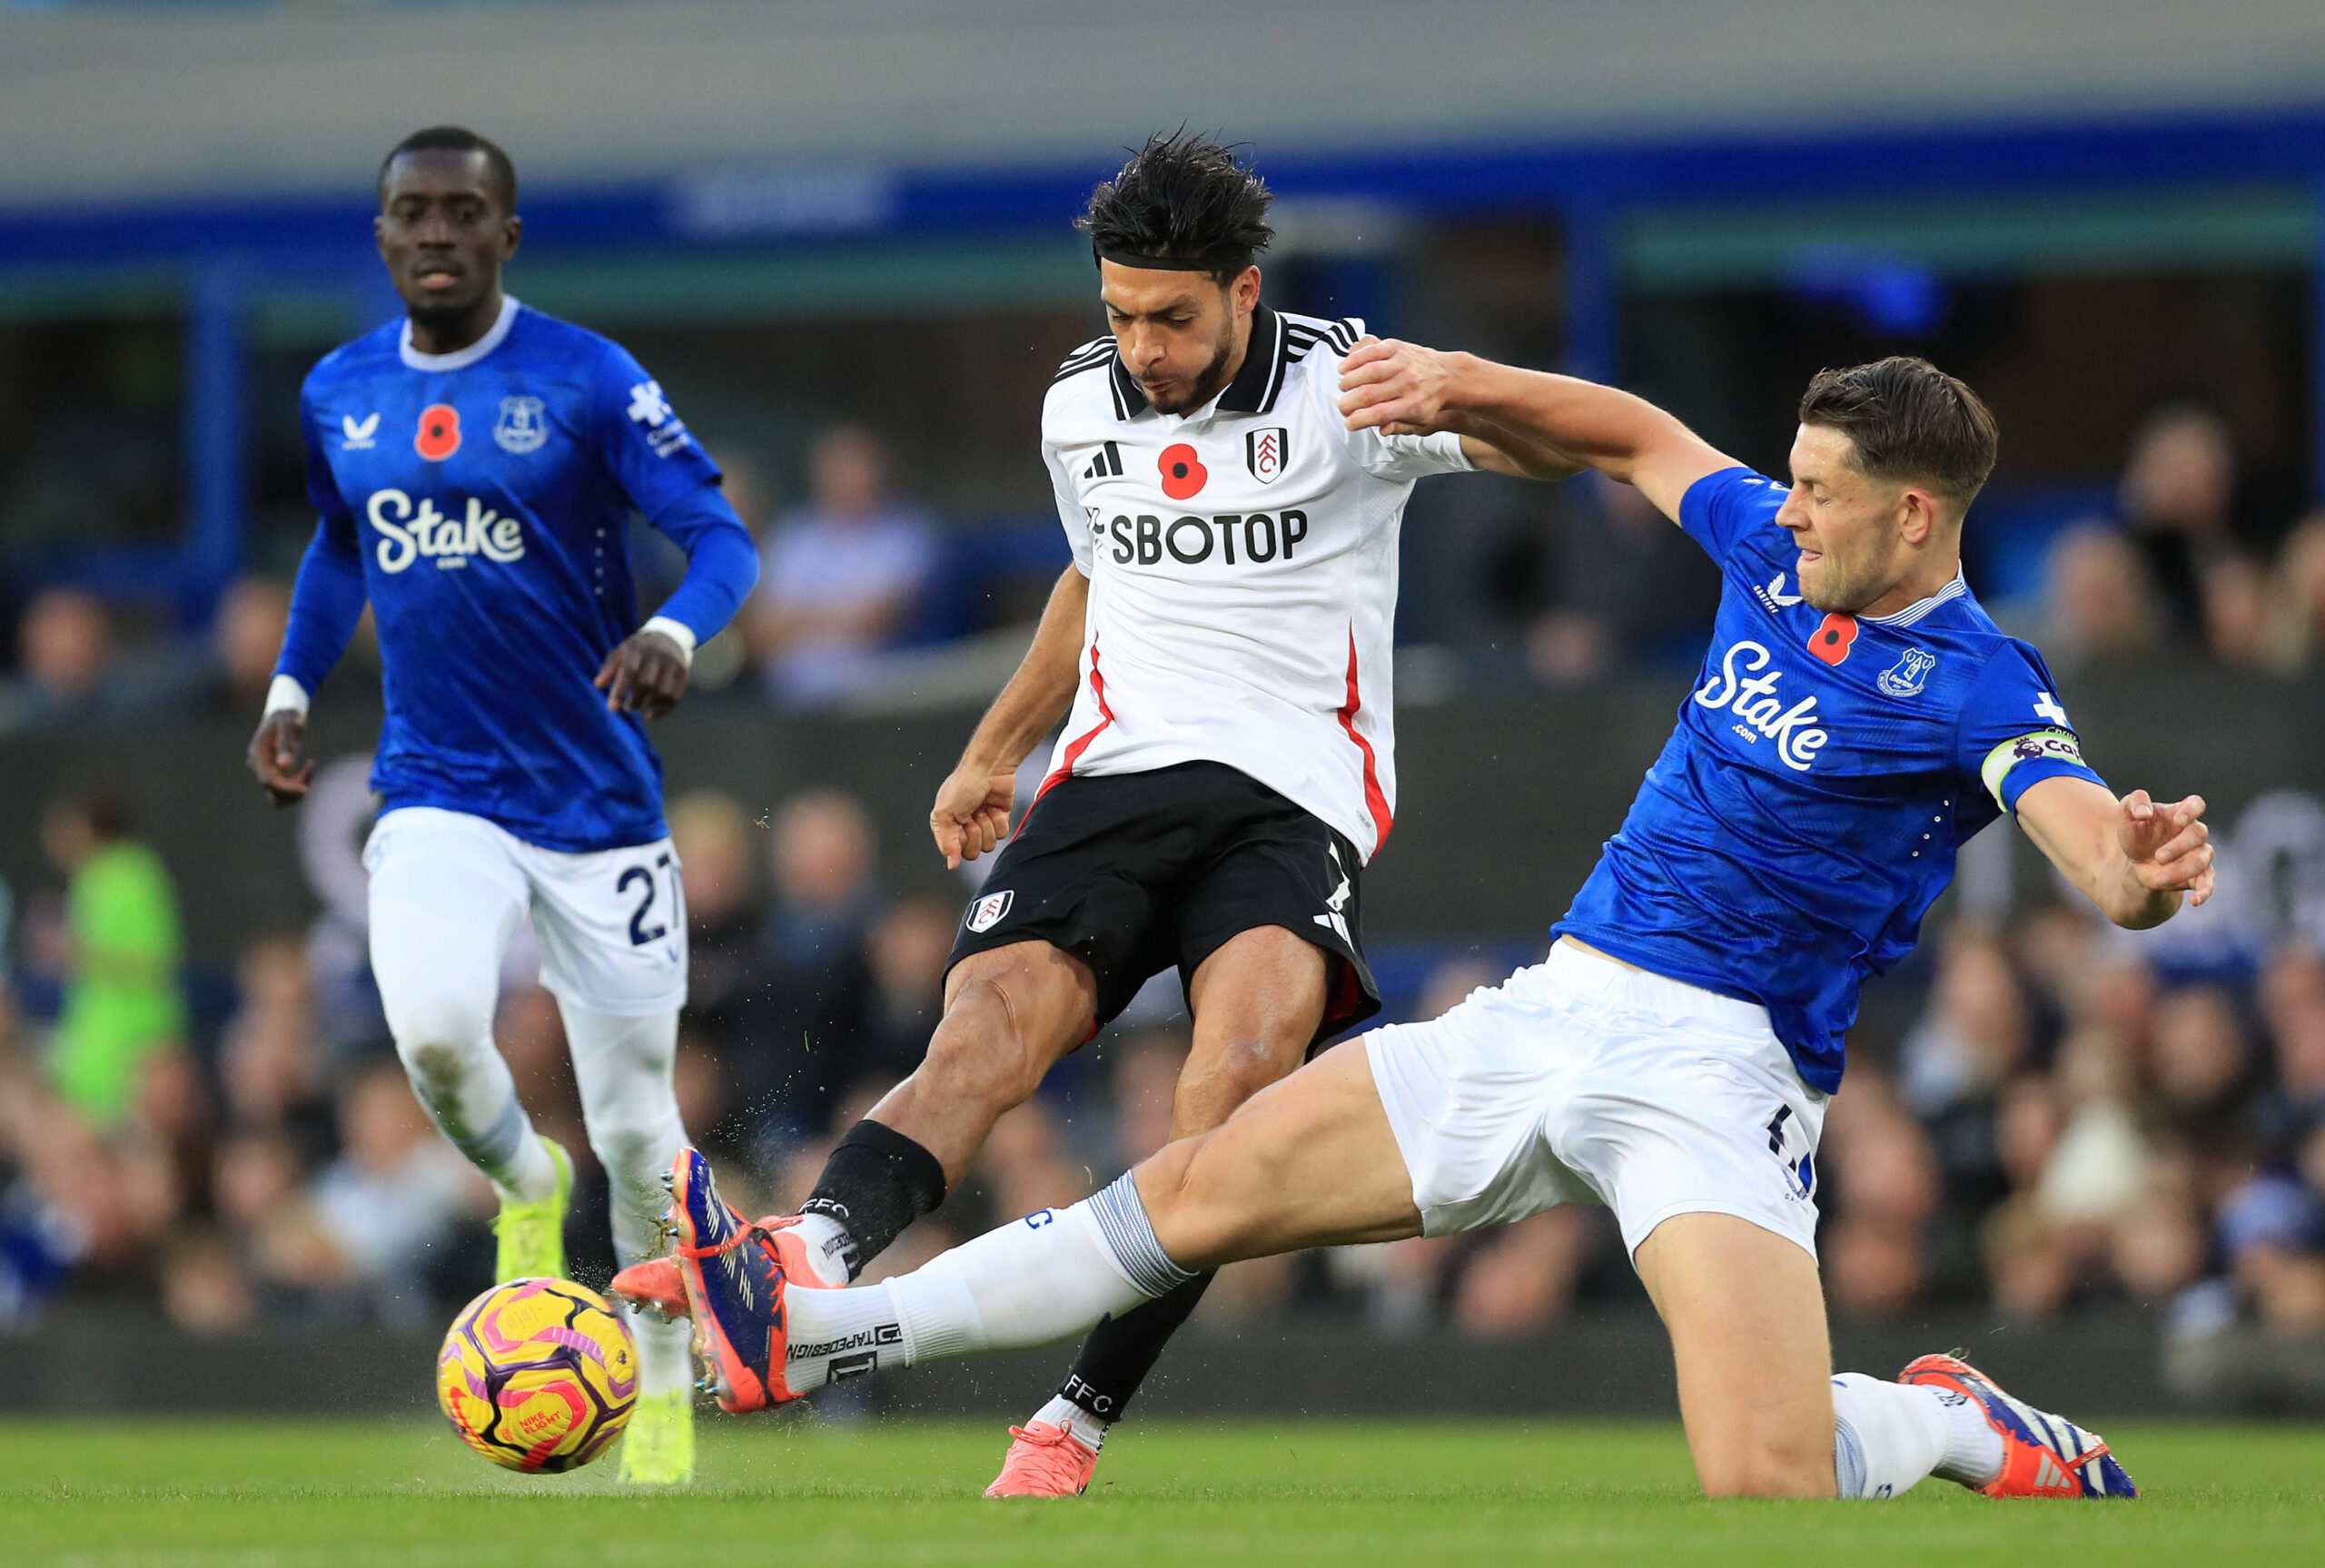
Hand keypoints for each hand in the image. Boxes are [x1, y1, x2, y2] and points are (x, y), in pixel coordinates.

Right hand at [247, 709, 313, 806]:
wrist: (286, 713)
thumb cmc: (288, 717)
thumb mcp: (288, 726)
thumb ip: (286, 745)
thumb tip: (285, 766)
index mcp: (259, 754)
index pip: (267, 781)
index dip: (286, 789)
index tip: (306, 789)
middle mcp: (260, 765)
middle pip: (272, 791)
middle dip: (293, 791)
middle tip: (310, 777)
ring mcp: (267, 770)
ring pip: (277, 795)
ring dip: (295, 791)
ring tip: (310, 771)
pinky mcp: (277, 772)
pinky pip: (285, 789)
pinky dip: (298, 785)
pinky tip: (309, 768)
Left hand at [594, 629, 688, 717]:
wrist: (668, 636)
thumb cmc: (638, 649)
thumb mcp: (621, 652)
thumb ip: (609, 668)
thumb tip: (598, 685)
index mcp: (638, 649)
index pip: (629, 671)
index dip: (620, 691)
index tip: (612, 708)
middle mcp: (658, 656)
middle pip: (647, 684)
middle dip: (635, 701)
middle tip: (627, 707)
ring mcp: (673, 665)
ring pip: (663, 692)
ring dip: (648, 705)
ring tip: (638, 707)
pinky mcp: (683, 675)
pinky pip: (675, 697)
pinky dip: (662, 710)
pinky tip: (650, 714)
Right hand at [930, 761, 1016, 869]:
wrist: (989, 769)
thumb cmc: (963, 785)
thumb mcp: (945, 813)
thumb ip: (947, 842)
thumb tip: (951, 864)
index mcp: (948, 826)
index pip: (955, 852)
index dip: (960, 841)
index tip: (961, 825)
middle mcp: (965, 827)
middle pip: (973, 852)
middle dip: (975, 834)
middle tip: (973, 816)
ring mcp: (983, 824)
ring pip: (989, 845)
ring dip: (987, 825)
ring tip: (984, 809)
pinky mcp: (999, 820)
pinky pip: (1003, 834)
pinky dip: (999, 820)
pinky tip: (994, 807)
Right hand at [1339, 337, 1465, 435]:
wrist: (1449, 375)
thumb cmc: (1430, 399)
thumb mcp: (1419, 421)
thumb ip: (1399, 427)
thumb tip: (1381, 429)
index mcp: (1411, 404)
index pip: (1379, 414)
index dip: (1358, 420)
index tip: (1349, 423)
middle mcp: (1407, 383)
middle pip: (1369, 394)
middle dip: (1348, 402)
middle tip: (1343, 407)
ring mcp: (1401, 363)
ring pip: (1368, 371)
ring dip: (1349, 380)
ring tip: (1343, 386)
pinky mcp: (1397, 347)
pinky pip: (1371, 350)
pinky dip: (1354, 358)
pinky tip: (1346, 366)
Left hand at [2118, 790, 2214, 907]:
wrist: (2133, 860)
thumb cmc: (2135, 831)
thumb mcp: (2126, 813)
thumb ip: (2134, 802)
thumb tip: (2144, 812)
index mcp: (2178, 813)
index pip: (2196, 804)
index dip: (2192, 810)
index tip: (2179, 820)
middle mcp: (2193, 833)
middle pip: (2199, 833)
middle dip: (2179, 846)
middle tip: (2158, 856)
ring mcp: (2198, 854)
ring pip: (2203, 860)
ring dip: (2181, 870)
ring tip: (2158, 879)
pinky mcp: (2197, 875)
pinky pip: (2208, 883)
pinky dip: (2205, 892)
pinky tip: (2195, 901)